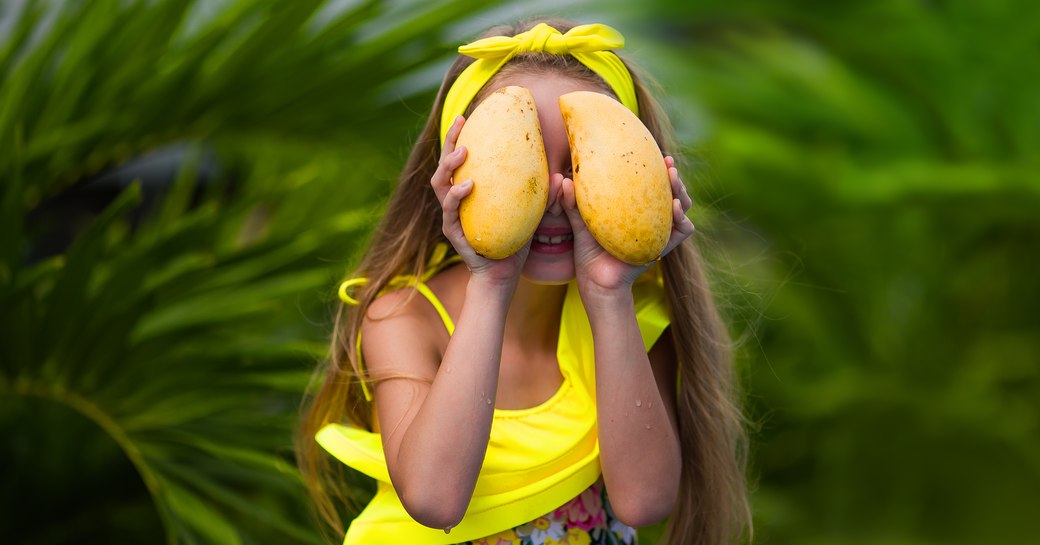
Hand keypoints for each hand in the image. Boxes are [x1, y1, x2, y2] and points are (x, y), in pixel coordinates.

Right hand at [430, 116, 528, 285]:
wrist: (504, 275)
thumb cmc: (516, 240)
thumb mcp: (531, 212)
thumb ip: (543, 195)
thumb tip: (562, 176)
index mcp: (469, 191)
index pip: (460, 158)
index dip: (459, 136)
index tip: (467, 115)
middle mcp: (455, 200)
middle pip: (443, 165)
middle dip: (449, 141)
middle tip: (461, 124)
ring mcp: (452, 216)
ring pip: (440, 185)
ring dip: (449, 165)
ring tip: (464, 152)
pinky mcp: (454, 233)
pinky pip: (450, 212)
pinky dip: (456, 196)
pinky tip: (468, 185)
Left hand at [559, 155, 694, 295]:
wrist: (596, 283)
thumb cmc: (588, 252)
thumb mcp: (580, 223)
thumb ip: (572, 203)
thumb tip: (563, 179)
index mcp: (635, 209)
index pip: (650, 182)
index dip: (654, 166)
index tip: (651, 150)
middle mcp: (651, 218)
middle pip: (670, 190)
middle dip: (672, 174)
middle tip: (668, 162)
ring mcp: (660, 232)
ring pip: (681, 205)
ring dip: (680, 190)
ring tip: (673, 177)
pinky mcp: (664, 247)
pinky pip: (682, 229)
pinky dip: (682, 217)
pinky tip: (675, 206)